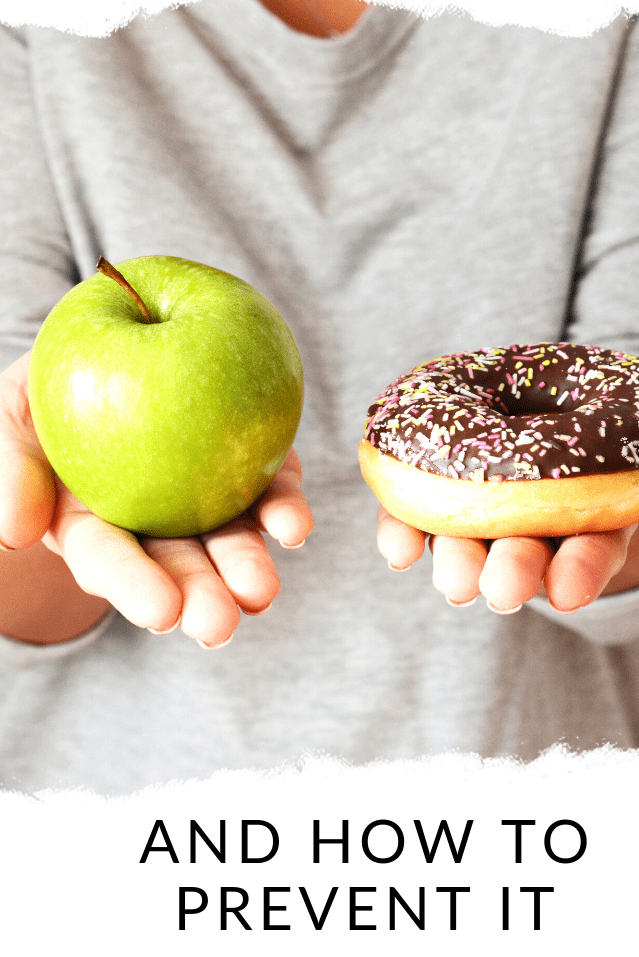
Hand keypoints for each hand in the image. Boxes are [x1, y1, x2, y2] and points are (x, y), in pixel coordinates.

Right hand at [0, 352, 312, 646]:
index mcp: (93, 528)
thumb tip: (14, 534)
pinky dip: (283, 510)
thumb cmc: (46, 390)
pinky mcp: (248, 468)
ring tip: (261, 593)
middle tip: (217, 622)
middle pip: (178, 567)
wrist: (114, 334)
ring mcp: (205, 500)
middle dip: (199, 597)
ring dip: (247, 568)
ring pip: (230, 542)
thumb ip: (10, 472)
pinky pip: (269, 491)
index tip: (161, 610)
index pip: (110, 562)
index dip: (134, 586)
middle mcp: (154, 526)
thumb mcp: (10, 420)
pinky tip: (293, 526)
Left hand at [375, 444, 638, 613]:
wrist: (542, 403)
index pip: (588, 553)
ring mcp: (478, 516)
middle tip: (501, 590)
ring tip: (449, 576)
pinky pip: (413, 519)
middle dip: (513, 574)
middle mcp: (531, 529)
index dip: (582, 572)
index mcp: (588, 522)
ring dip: (456, 561)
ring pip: (466, 545)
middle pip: (522, 557)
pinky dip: (401, 534)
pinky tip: (393, 549)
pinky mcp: (430, 497)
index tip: (569, 591)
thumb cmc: (608, 435)